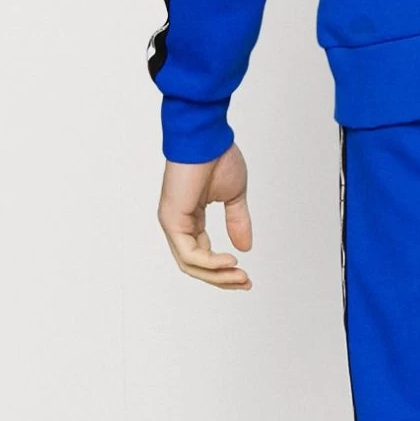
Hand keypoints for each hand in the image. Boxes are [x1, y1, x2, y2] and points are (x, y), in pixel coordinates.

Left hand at [158, 142, 253, 290]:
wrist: (206, 137)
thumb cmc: (217, 157)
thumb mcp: (233, 196)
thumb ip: (237, 221)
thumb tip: (245, 248)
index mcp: (190, 219)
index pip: (202, 255)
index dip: (224, 270)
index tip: (246, 276)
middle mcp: (178, 224)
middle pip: (195, 265)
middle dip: (221, 279)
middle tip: (245, 283)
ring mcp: (172, 223)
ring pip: (191, 264)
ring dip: (217, 275)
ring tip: (240, 276)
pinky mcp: (172, 220)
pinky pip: (189, 253)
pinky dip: (210, 262)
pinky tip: (229, 261)